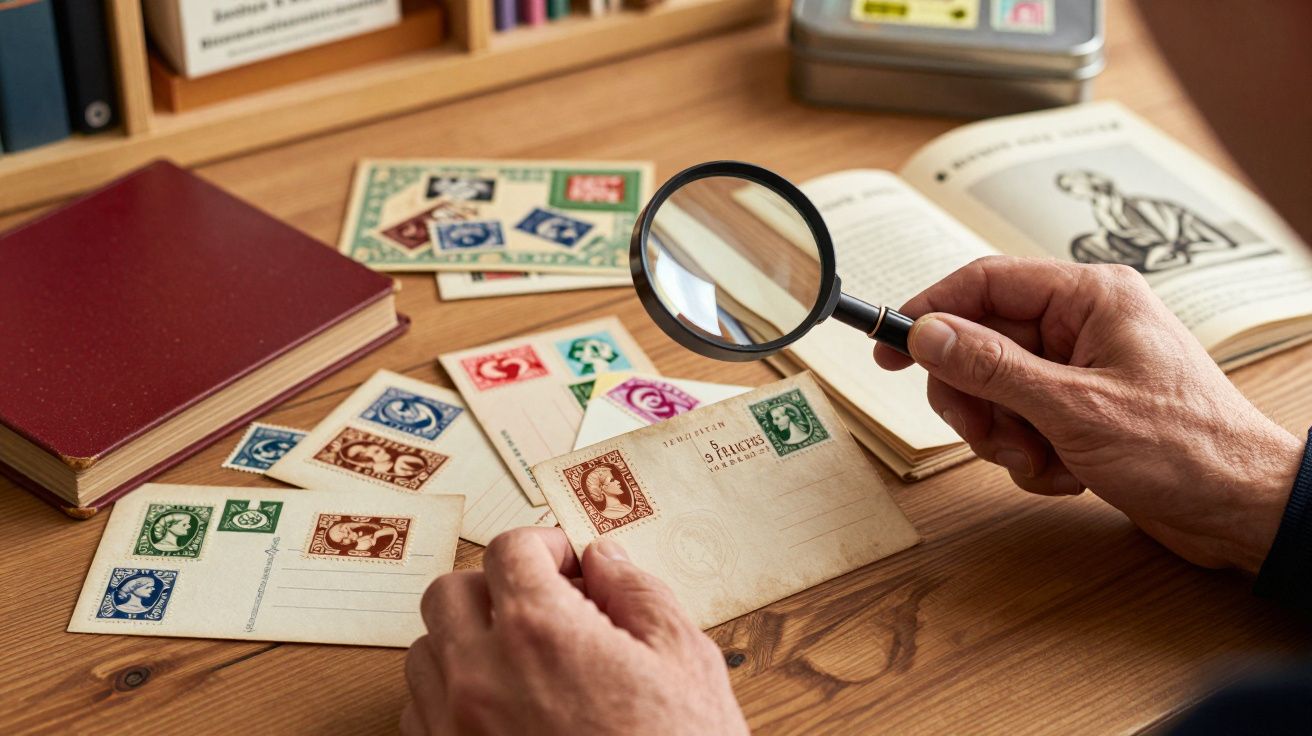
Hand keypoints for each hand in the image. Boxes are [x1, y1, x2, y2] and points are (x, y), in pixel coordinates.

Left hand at [402, 527, 747, 735]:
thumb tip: (605, 561)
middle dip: (493, 586)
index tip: (567, 564)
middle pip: (449, 593)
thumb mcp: (685, 662)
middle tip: (540, 604)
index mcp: (541, 633)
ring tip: (519, 659)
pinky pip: (419, 714)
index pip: (508, 550)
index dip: (544, 546)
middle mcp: (482, 677)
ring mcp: (456, 730)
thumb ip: (638, 594)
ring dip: (464, 641)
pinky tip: (500, 709)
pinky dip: (448, 699)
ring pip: (424, 653)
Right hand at [874, 256, 1301, 572]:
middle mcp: (1083, 324)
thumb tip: (927, 334)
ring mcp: (1081, 368)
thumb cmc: (1185, 449)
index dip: (930, 313)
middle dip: (975, 399)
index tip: (889, 349)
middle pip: (981, 344)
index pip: (984, 284)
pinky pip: (1021, 423)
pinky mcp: (1081, 409)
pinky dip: (1030, 455)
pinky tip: (1066, 475)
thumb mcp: (1073, 408)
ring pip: (995, 390)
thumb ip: (992, 367)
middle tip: (986, 435)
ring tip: (1040, 462)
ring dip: (1004, 436)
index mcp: (1089, 298)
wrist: (1242, 510)